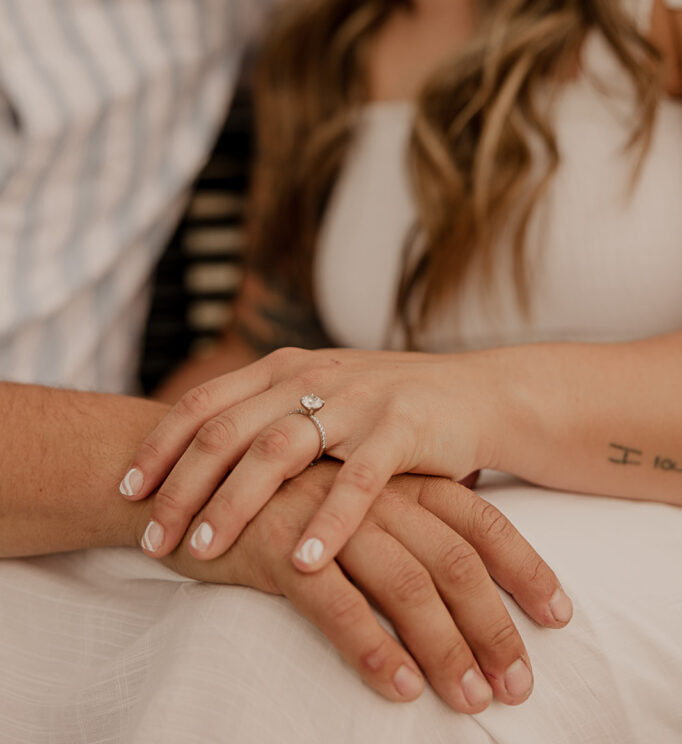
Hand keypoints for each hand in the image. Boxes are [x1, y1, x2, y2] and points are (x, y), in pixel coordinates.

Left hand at [121, 347, 497, 567]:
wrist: (475, 395)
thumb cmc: (385, 408)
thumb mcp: (319, 398)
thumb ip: (266, 416)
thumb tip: (194, 459)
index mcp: (285, 369)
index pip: (205, 404)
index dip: (160, 446)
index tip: (126, 490)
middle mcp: (313, 377)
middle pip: (229, 430)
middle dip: (182, 487)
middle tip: (152, 538)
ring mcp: (357, 399)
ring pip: (279, 450)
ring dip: (236, 504)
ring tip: (204, 551)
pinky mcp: (402, 428)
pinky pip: (359, 480)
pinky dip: (329, 521)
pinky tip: (306, 561)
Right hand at [142, 460, 571, 712]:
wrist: (181, 465)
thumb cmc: (274, 490)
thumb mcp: (345, 492)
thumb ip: (397, 511)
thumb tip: (451, 555)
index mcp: (395, 475)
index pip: (479, 519)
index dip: (524, 567)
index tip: (559, 617)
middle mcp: (372, 492)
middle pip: (455, 559)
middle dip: (494, 624)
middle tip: (519, 685)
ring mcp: (327, 517)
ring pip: (406, 584)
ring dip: (445, 647)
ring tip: (470, 700)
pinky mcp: (280, 546)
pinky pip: (337, 604)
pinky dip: (372, 647)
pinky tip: (396, 687)